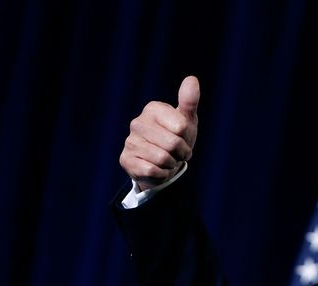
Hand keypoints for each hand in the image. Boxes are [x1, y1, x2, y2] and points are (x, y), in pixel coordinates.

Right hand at [119, 76, 199, 191]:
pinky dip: (161, 174)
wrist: (164, 163)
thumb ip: (189, 101)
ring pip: (163, 159)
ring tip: (167, 160)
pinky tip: (157, 169)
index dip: (186, 138)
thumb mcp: (187, 120)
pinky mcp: (125, 159)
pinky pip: (152, 170)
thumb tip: (192, 79)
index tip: (182, 138)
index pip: (181, 127)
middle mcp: (137, 122)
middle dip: (180, 153)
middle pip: (173, 144)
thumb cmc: (177, 138)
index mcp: (153, 109)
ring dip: (171, 164)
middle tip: (177, 153)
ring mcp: (130, 141)